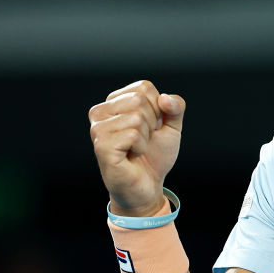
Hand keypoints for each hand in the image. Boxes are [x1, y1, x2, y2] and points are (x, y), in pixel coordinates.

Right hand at [88, 80, 185, 215]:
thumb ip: (175, 106)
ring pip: (136, 117)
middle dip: (151, 122)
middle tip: (143, 139)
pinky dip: (141, 147)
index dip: (157, 108)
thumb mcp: (172, 126)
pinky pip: (132, 134)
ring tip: (136, 148)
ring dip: (145, 137)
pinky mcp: (101, 145)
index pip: (144, 87)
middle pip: (138, 99)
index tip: (150, 126)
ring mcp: (97, 129)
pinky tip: (132, 155)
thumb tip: (165, 98)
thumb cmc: (155, 155)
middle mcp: (100, 112)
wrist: (148, 185)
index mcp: (114, 102)